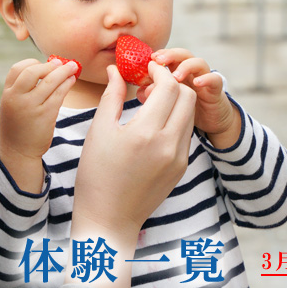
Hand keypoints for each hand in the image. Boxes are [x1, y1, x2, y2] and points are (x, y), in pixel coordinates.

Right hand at [0, 58, 78, 192]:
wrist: (18, 152)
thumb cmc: (18, 127)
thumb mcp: (12, 105)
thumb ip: (22, 89)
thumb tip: (46, 68)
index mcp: (7, 94)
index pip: (17, 68)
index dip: (32, 63)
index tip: (44, 65)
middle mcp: (16, 98)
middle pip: (33, 71)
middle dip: (50, 65)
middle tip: (62, 62)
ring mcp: (31, 106)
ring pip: (50, 81)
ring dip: (64, 71)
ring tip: (73, 67)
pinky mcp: (45, 115)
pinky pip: (59, 94)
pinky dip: (67, 84)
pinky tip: (72, 80)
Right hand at [67, 61, 195, 287]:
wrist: (109, 219)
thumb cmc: (96, 175)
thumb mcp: (100, 131)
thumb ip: (112, 96)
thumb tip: (116, 70)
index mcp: (146, 133)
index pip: (169, 87)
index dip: (159, 72)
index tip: (146, 68)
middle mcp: (169, 144)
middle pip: (187, 97)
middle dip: (171, 83)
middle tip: (150, 83)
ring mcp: (179, 158)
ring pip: (190, 115)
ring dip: (176, 101)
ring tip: (151, 103)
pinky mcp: (182, 168)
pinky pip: (186, 133)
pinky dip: (176, 120)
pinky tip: (154, 124)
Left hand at [146, 48, 241, 148]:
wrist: (211, 121)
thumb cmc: (187, 108)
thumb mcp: (168, 101)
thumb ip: (154, 95)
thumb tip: (139, 91)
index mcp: (179, 71)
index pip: (169, 56)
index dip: (160, 54)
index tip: (149, 59)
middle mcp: (192, 71)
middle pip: (183, 54)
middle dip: (170, 54)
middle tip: (158, 60)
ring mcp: (205, 78)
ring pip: (199, 63)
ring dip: (186, 66)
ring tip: (175, 76)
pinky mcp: (216, 89)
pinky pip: (214, 79)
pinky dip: (206, 78)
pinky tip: (197, 83)